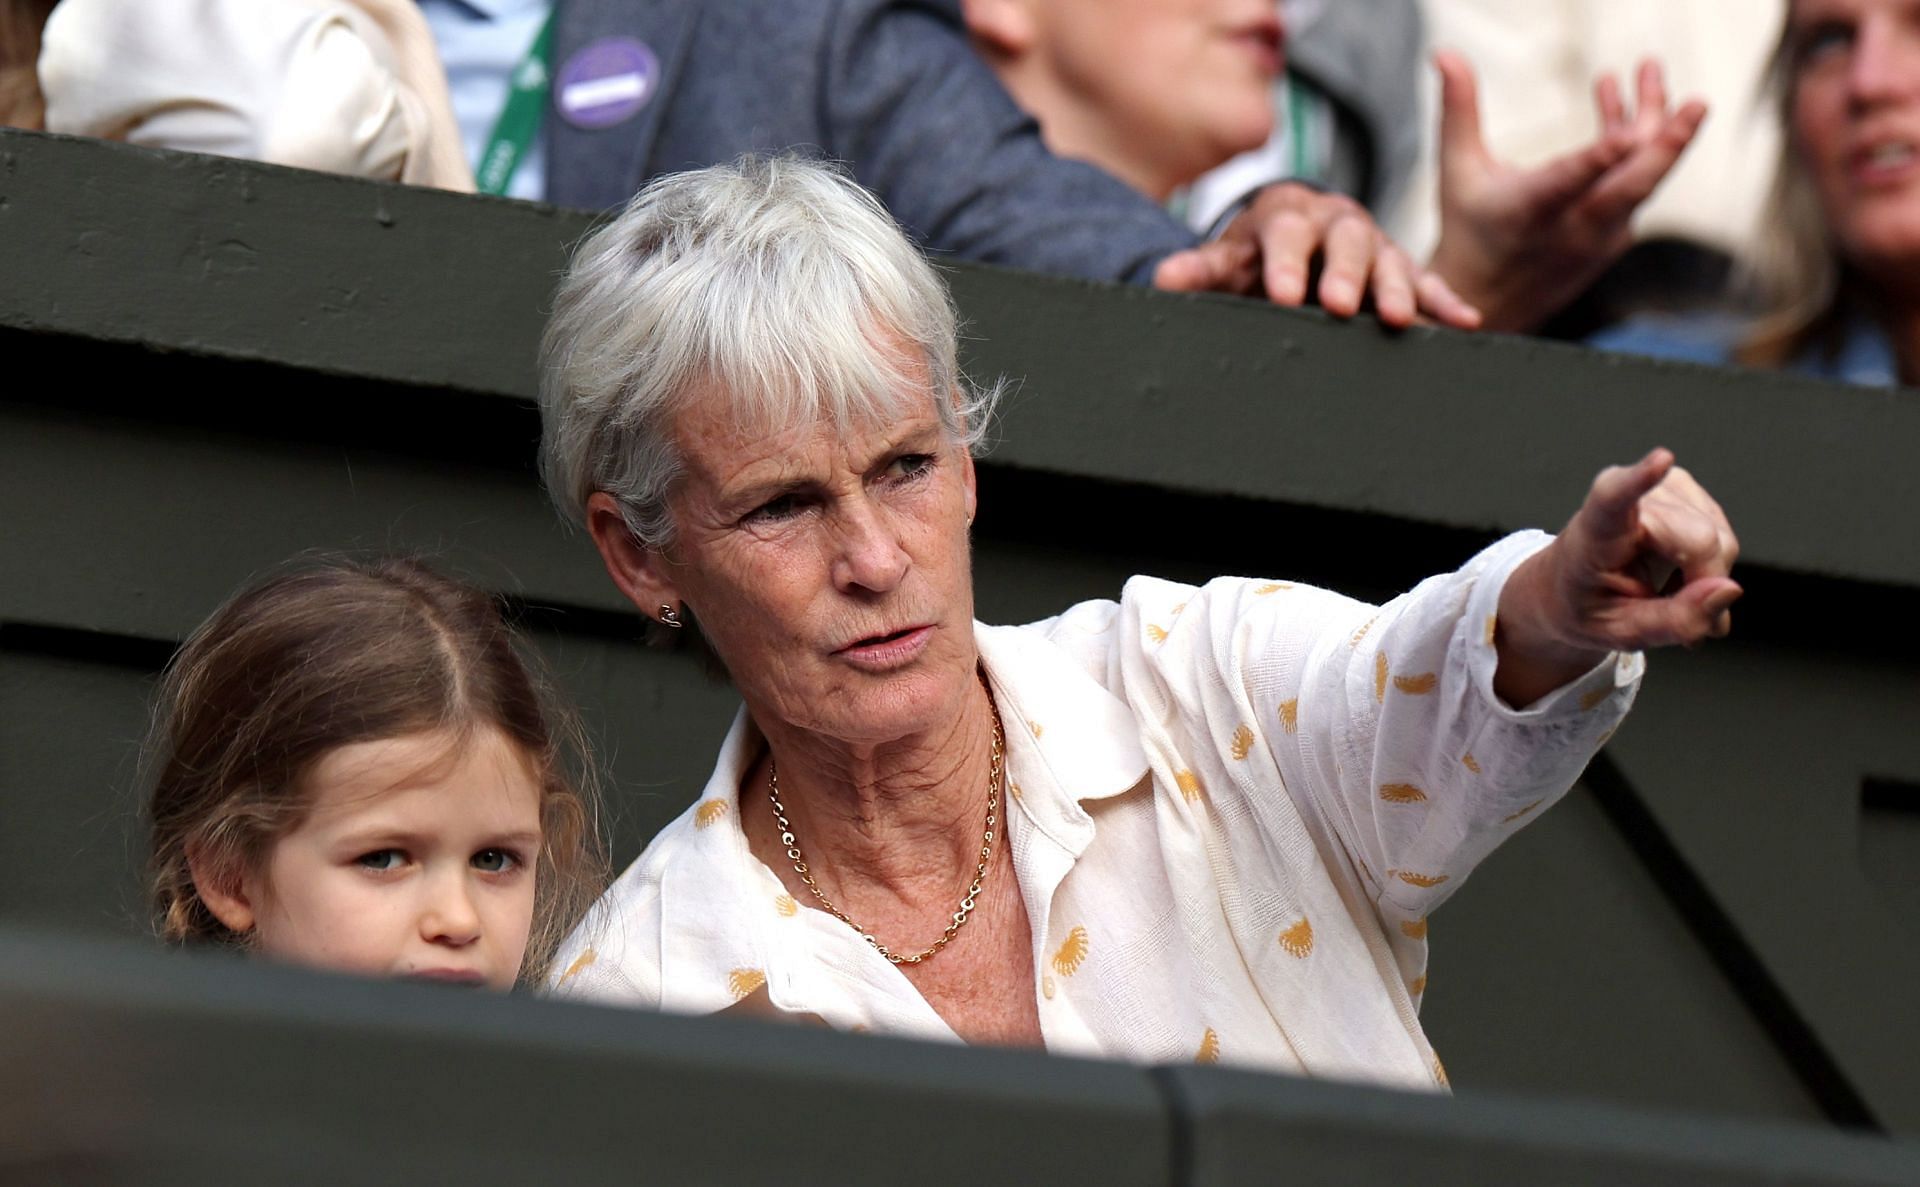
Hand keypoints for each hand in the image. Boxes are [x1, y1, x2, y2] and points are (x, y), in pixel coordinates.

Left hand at [1154, 181, 1481, 329]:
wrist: (1297, 233)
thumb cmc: (1257, 252)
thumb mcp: (1228, 259)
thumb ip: (1201, 269)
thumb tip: (1162, 278)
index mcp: (1290, 217)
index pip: (1287, 236)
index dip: (1285, 263)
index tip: (1282, 294)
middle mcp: (1337, 223)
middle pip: (1346, 242)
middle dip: (1345, 274)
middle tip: (1340, 305)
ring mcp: (1374, 243)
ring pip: (1390, 259)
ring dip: (1398, 288)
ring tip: (1400, 319)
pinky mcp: (1401, 265)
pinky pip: (1428, 282)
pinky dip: (1445, 300)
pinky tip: (1464, 322)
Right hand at [1424, 52, 1707, 332]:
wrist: (1488, 304)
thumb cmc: (1469, 230)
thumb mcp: (1456, 170)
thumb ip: (1458, 109)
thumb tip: (1445, 51)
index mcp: (1529, 212)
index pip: (1567, 184)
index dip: (1596, 159)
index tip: (1623, 136)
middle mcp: (1572, 228)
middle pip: (1633, 185)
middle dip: (1669, 142)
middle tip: (1698, 104)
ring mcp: (1601, 235)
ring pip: (1643, 176)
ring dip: (1653, 122)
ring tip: (1648, 69)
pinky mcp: (1616, 236)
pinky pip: (1636, 183)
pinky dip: (1636, 143)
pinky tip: (1621, 105)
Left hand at [1495, 449, 1740, 706]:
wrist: (1568, 586)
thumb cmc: (1586, 606)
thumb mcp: (1620, 633)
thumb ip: (1675, 620)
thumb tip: (1730, 590)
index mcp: (1594, 531)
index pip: (1614, 499)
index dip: (1641, 480)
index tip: (1661, 459)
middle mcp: (1632, 499)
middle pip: (1700, 539)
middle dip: (1704, 585)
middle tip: (1678, 622)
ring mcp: (1663, 487)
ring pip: (1721, 540)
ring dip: (1706, 579)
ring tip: (1666, 594)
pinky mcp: (1684, 488)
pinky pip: (1723, 537)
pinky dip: (1709, 566)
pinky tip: (1678, 576)